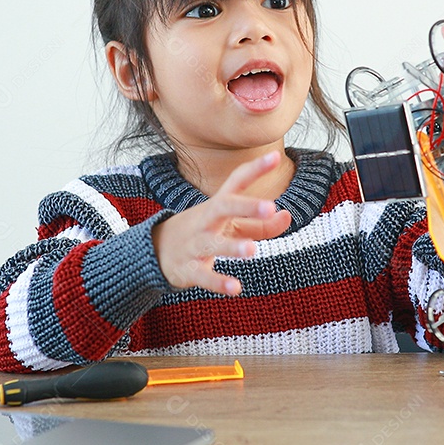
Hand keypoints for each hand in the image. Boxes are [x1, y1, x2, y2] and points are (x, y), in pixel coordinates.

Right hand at [152, 151, 292, 295]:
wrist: (156, 250)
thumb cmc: (204, 232)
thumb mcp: (231, 225)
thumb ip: (261, 224)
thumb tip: (287, 216)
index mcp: (218, 205)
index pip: (236, 182)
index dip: (255, 169)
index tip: (274, 156)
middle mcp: (205, 220)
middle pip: (222, 207)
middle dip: (245, 206)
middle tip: (269, 207)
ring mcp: (194, 244)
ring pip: (212, 243)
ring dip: (231, 247)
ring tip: (252, 250)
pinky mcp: (188, 269)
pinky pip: (203, 276)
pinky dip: (218, 283)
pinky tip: (236, 288)